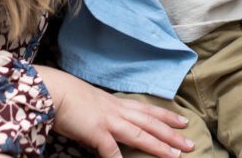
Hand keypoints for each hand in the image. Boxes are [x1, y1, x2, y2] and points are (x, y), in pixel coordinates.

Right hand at [37, 66, 193, 156]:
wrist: (51, 90)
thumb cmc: (66, 96)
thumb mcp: (90, 102)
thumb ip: (102, 113)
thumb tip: (106, 122)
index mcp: (115, 103)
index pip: (147, 110)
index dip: (166, 116)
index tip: (182, 120)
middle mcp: (116, 110)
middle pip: (150, 122)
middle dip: (172, 133)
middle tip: (190, 142)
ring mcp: (108, 121)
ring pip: (140, 134)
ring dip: (159, 145)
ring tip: (176, 155)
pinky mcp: (96, 131)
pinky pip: (111, 150)